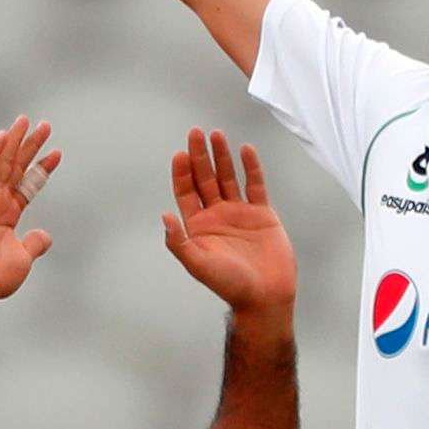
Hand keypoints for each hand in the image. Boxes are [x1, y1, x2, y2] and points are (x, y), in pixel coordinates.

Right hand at [0, 113, 59, 304]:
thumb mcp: (24, 257)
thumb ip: (34, 243)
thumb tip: (45, 236)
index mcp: (7, 214)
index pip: (27, 184)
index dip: (41, 168)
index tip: (56, 153)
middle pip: (16, 168)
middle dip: (30, 146)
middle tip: (44, 125)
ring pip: (2, 164)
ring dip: (14, 142)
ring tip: (26, 120)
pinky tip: (3, 136)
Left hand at [159, 128, 293, 322]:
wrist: (264, 296)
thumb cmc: (229, 284)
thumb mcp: (198, 264)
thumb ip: (179, 241)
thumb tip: (164, 216)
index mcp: (198, 226)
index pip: (186, 193)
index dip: (182, 173)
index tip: (180, 154)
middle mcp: (216, 215)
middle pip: (205, 179)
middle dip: (200, 156)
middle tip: (195, 132)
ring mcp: (239, 212)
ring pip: (228, 177)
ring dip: (222, 156)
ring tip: (217, 135)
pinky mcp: (261, 213)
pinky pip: (255, 185)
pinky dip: (251, 167)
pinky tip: (245, 150)